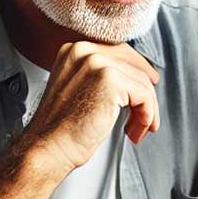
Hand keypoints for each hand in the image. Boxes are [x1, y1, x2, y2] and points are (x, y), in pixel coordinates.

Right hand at [19, 41, 159, 174]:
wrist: (48, 148)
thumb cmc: (60, 130)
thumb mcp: (77, 90)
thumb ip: (98, 77)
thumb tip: (132, 79)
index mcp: (74, 50)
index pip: (118, 51)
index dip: (137, 69)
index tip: (149, 83)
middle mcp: (84, 51)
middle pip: (133, 64)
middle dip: (145, 93)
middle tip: (148, 114)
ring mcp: (97, 63)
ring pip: (142, 82)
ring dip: (147, 110)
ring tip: (137, 128)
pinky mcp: (111, 80)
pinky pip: (145, 95)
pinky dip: (146, 116)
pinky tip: (134, 130)